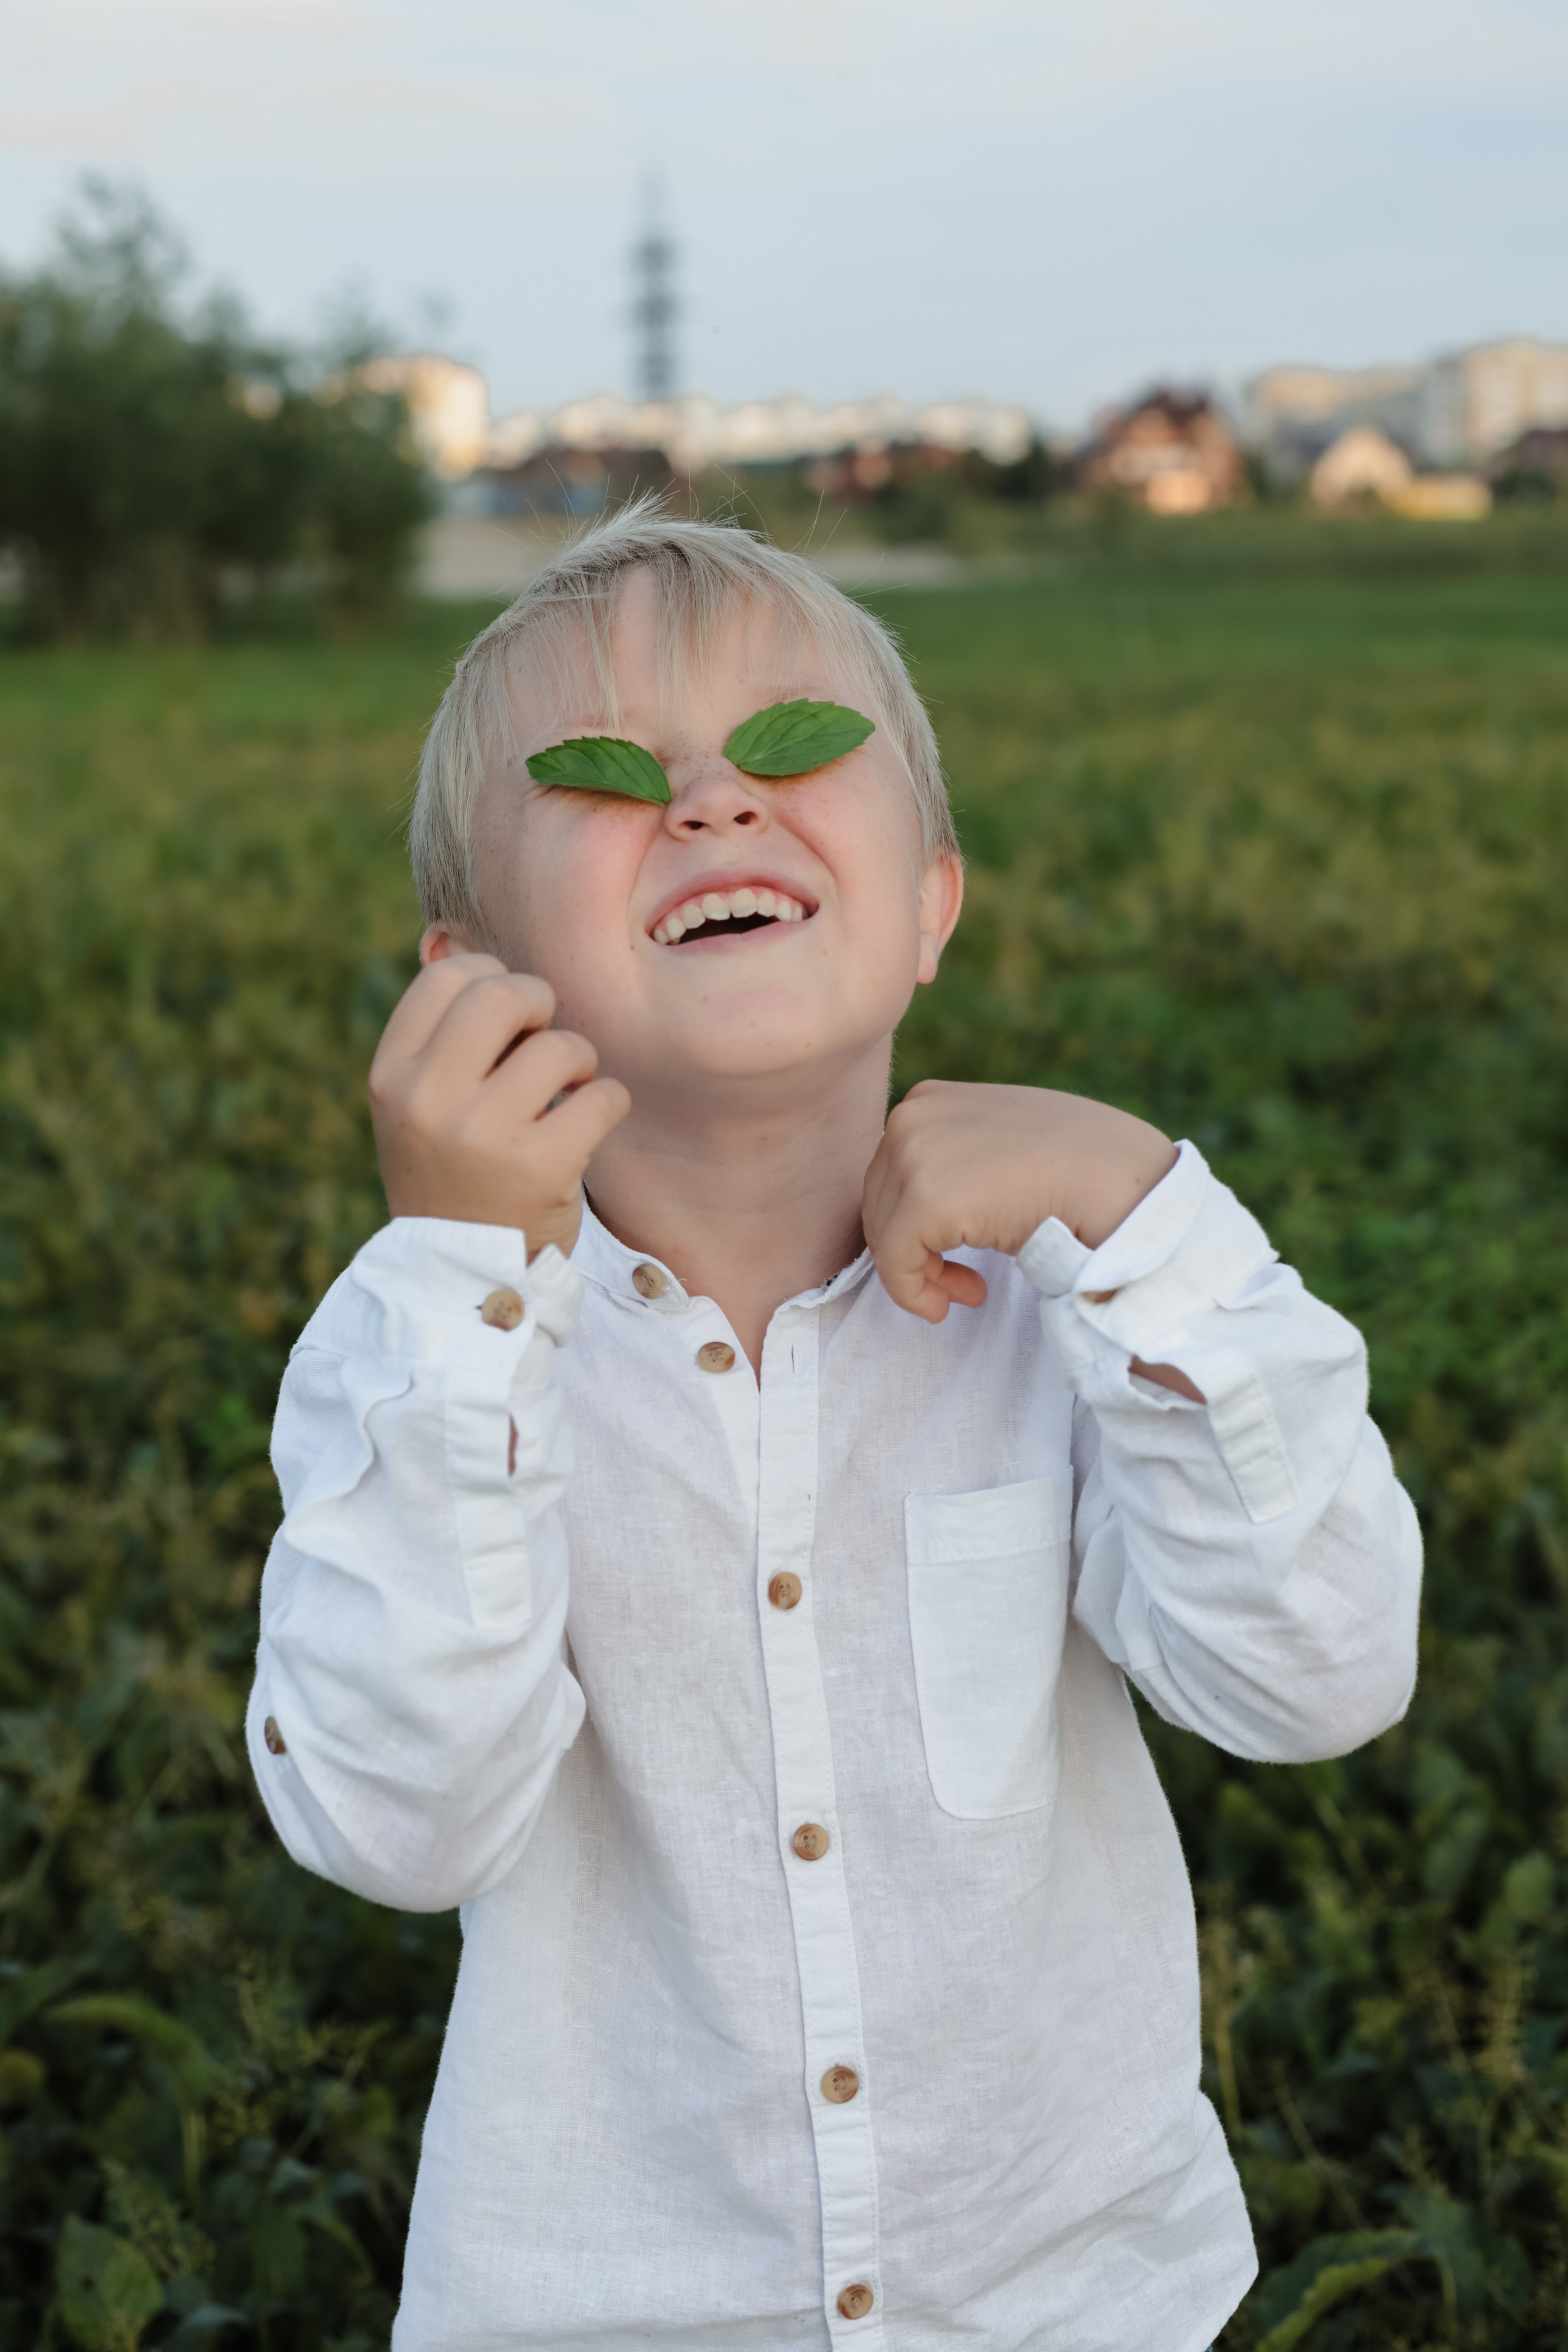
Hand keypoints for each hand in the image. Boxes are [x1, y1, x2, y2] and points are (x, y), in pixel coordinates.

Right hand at [368, 953, 629, 1256]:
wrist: (464, 1278)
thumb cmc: (453, 1173)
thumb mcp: (417, 1105)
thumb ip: (441, 1036)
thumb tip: (465, 941)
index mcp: (391, 1076)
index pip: (448, 976)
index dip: (492, 979)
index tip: (507, 1018)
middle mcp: (428, 1099)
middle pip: (504, 993)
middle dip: (542, 1004)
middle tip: (546, 1040)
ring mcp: (482, 1133)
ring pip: (562, 1045)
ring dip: (579, 1062)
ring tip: (566, 1094)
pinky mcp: (540, 1166)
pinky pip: (603, 1095)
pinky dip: (607, 1104)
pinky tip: (585, 1128)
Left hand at [862, 1080, 1177, 1324]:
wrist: (1123, 1181)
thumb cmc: (1079, 1168)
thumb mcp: (1003, 1143)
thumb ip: (959, 1159)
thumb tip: (926, 1208)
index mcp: (930, 1100)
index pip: (891, 1174)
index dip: (913, 1223)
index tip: (953, 1255)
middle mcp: (912, 1117)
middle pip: (880, 1205)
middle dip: (915, 1251)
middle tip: (962, 1284)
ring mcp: (915, 1154)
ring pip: (885, 1237)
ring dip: (922, 1275)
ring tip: (968, 1292)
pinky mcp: (926, 1201)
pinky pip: (894, 1265)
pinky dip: (915, 1295)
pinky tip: (955, 1304)